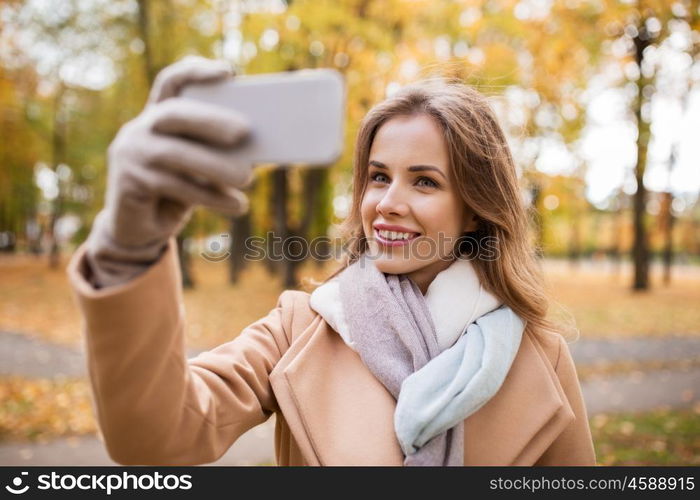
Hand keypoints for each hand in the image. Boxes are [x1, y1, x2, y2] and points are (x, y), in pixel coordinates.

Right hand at [85, 56, 252, 287]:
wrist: (141, 232)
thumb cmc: (179, 193)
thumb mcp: (202, 169)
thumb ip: (220, 153)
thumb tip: (260, 147)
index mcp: (158, 115)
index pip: (172, 82)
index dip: (196, 71)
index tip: (228, 72)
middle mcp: (139, 129)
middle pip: (173, 114)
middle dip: (211, 120)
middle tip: (245, 131)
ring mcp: (129, 154)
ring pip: (174, 154)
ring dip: (215, 166)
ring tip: (248, 178)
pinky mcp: (127, 183)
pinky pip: (175, 187)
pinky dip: (211, 196)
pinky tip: (237, 205)